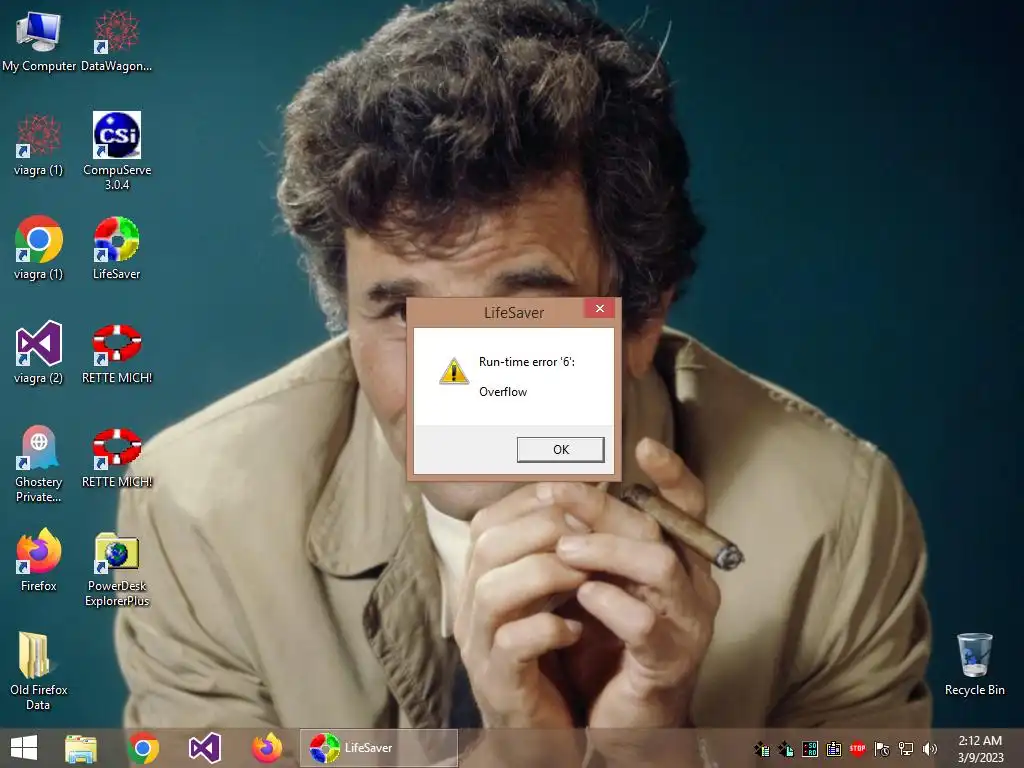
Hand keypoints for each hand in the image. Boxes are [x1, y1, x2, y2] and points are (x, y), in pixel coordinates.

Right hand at [453, 484, 588, 730]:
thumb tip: (581, 495)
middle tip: (589, 531)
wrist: (541, 731)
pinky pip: (512, 645)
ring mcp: (478, 646)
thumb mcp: (548, 593)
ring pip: (493, 591)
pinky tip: (576, 628)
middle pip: (486, 546)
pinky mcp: (498, 683)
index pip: (487, 521)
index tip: (575, 496)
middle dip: (543, 528)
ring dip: (546, 573)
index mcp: (479, 578)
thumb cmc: (549, 653)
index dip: (530, 501)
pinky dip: (548, 629)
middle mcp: (469, 606)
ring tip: (586, 573)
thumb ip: (553, 550)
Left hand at [551, 438, 720, 728]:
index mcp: (681, 558)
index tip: (642, 444)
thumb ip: (599, 540)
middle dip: (603, 506)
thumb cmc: (612, 638)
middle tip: (554, 493)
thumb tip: (560, 487)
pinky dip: (610, 604)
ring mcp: (687, 621)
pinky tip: (582, 597)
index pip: (689, 504)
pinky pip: (645, 623)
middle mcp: (693, 583)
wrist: (623, 716)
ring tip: (563, 549)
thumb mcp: (607, 581)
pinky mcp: (670, 660)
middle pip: (657, 525)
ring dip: (605, 549)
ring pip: (658, 564)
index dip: (672, 473)